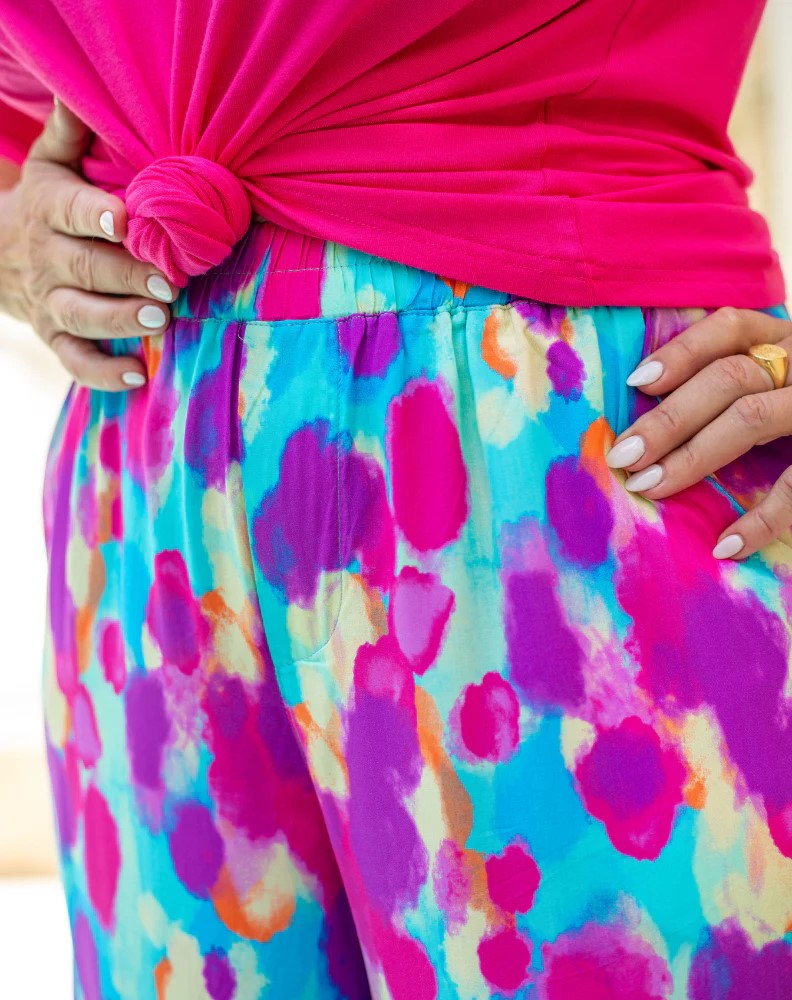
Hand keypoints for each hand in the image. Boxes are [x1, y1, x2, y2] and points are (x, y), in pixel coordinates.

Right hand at [0, 98, 175, 390]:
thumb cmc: (47, 205)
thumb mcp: (51, 165)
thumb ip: (71, 134)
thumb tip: (82, 90)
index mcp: (50, 211)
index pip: (70, 212)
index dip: (94, 216)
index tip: (126, 220)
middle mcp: (48, 260)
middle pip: (85, 269)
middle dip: (126, 277)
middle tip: (169, 284)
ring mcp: (51, 302)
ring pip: (81, 315)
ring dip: (120, 320)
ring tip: (161, 320)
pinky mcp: (56, 337)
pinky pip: (75, 361)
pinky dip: (104, 373)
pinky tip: (138, 374)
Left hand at [604, 306, 791, 560]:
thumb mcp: (790, 374)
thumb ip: (746, 379)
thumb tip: (656, 404)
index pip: (730, 327)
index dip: (681, 352)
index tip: (636, 384)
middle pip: (728, 378)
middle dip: (669, 418)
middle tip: (623, 456)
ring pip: (751, 417)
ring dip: (694, 456)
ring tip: (650, 487)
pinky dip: (762, 518)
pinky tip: (726, 544)